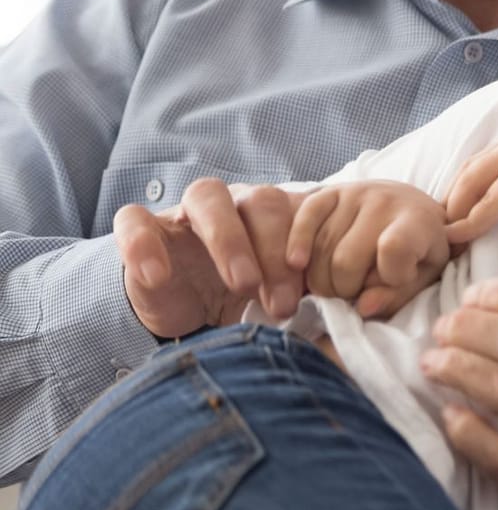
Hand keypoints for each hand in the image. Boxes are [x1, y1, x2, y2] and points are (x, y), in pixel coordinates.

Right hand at [115, 179, 306, 336]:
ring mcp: (187, 213)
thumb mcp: (279, 298)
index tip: (316, 289)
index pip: (299, 214)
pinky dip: (143, 244)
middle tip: (282, 301)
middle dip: (275, 250)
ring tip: (242, 285)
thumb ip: (309, 293)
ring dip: (228, 239)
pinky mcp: (144, 229)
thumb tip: (351, 308)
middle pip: (259, 201)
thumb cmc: (245, 302)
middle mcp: (235, 205)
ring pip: (206, 196)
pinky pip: (134, 219)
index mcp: (276, 218)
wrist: (187, 314)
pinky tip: (157, 276)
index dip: (308, 247)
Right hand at [287, 180, 450, 318]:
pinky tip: (298, 264)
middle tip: (353, 292)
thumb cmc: (419, 251)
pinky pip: (304, 218)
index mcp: (418, 221)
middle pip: (345, 260)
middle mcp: (385, 201)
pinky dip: (296, 244)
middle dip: (344, 289)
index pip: (394, 249)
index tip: (394, 280)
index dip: (388, 276)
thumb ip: (397, 296)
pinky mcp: (330, 190)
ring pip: (321, 248)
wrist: (412, 208)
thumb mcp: (422, 277)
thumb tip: (363, 307)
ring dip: (322, 278)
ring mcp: (355, 192)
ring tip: (337, 283)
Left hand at [443, 126, 497, 244]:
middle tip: (437, 231)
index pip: (480, 165)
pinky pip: (490, 200)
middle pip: (468, 171)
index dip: (461, 191)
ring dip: (454, 212)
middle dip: (449, 201)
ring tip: (445, 239)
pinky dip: (471, 221)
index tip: (450, 219)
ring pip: (472, 183)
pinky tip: (460, 237)